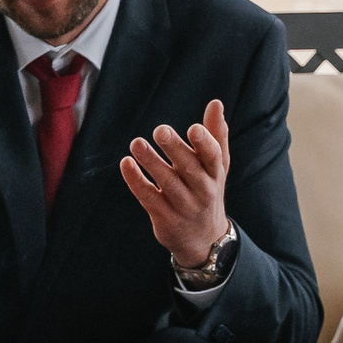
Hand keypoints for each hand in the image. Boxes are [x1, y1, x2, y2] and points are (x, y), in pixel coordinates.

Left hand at [121, 100, 230, 269]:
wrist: (202, 239)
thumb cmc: (207, 191)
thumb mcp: (217, 166)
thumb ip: (216, 135)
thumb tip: (216, 103)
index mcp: (215, 174)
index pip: (214, 157)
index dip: (205, 143)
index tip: (194, 128)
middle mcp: (202, 191)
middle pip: (189, 168)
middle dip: (175, 149)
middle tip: (160, 130)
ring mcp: (183, 206)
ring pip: (167, 183)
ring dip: (151, 162)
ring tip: (136, 143)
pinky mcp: (164, 218)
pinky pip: (148, 197)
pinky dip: (136, 181)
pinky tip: (126, 163)